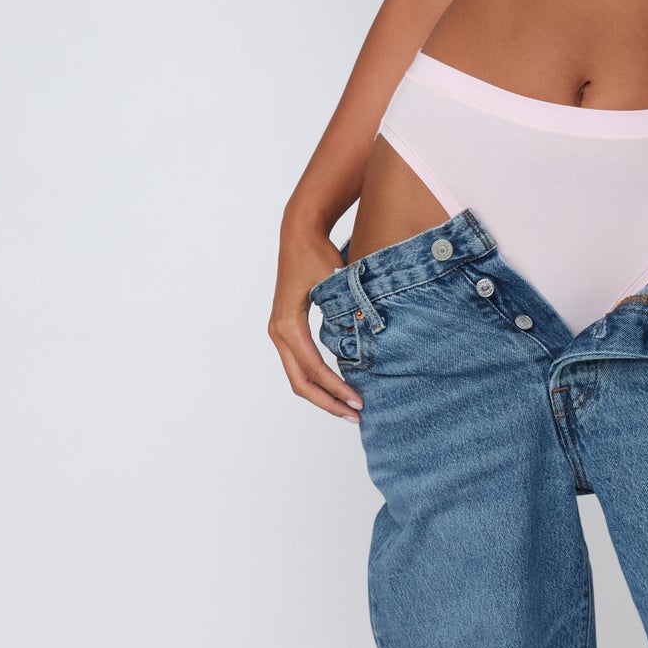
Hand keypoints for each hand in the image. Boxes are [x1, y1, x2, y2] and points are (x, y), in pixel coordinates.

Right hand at [268, 220, 365, 423]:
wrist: (299, 232)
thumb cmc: (317, 252)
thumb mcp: (336, 279)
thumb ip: (350, 307)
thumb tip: (369, 333)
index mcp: (288, 324)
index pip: (314, 369)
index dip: (337, 389)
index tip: (359, 401)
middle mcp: (278, 332)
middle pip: (300, 383)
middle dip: (328, 402)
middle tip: (355, 415)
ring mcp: (279, 331)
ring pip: (297, 376)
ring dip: (322, 393)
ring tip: (349, 405)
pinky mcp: (286, 327)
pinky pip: (299, 363)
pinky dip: (317, 379)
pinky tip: (338, 384)